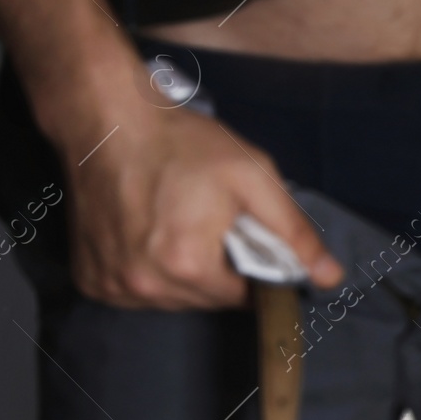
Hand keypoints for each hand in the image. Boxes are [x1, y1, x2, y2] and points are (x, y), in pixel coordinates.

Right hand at [59, 75, 342, 308]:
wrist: (107, 120)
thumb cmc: (184, 144)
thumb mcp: (254, 178)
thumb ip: (294, 232)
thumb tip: (330, 277)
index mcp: (187, 267)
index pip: (243, 298)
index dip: (253, 271)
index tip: (244, 237)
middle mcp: (144, 286)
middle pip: (206, 300)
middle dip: (219, 270)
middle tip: (211, 223)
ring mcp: (111, 285)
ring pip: (172, 299)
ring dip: (184, 274)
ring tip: (179, 225)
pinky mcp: (90, 278)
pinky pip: (136, 292)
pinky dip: (149, 272)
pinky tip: (150, 234)